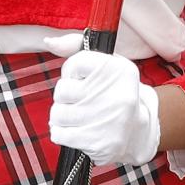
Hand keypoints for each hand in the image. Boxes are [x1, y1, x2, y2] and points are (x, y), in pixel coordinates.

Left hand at [47, 49, 166, 169]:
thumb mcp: (104, 64)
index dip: (71, 73)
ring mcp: (109, 120)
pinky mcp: (99, 143)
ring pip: (57, 114)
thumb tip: (48, 41)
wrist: (136, 131)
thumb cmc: (113, 92)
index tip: (81, 80)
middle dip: (65, 96)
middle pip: (62, 90)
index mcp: (120, 70)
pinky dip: (62, 133)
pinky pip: (58, 134)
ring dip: (62, 116)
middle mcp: (118, 94)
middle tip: (81, 100)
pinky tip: (77, 131)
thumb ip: (75, 46)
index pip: (74, 64)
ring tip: (78, 116)